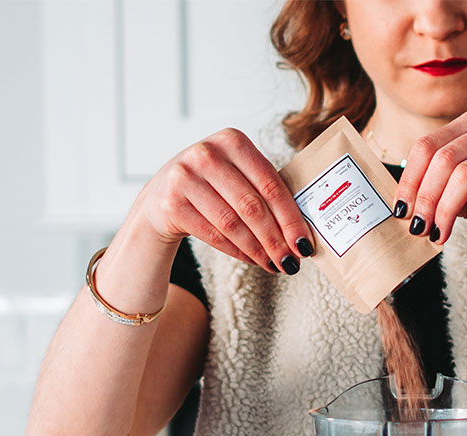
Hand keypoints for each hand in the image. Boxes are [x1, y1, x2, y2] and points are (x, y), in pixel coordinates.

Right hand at [138, 128, 314, 274]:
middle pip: (252, 206)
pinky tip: (254, 260)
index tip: (305, 244)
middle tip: (292, 262)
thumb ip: (265, 190)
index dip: (290, 218)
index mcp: (232, 140)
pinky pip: (214, 235)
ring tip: (275, 265)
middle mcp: (207, 154)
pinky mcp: (171, 203)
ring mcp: (185, 177)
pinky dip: (239, 252)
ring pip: (232, 224)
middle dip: (276, 240)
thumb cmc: (212, 185)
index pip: (270, 184)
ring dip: (259, 250)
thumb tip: (302, 231)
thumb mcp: (236, 174)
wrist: (161, 195)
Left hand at [394, 111, 466, 247]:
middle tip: (419, 229)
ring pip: (463, 175)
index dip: (409, 180)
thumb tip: (406, 205)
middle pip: (441, 160)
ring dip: (446, 210)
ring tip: (440, 234)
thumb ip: (441, 190)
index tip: (401, 210)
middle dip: (425, 199)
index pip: (426, 146)